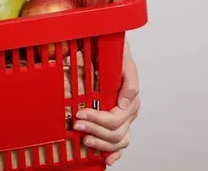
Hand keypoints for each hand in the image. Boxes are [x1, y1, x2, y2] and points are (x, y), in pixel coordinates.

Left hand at [74, 42, 139, 165]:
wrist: (111, 48)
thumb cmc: (117, 55)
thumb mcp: (123, 61)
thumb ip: (128, 81)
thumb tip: (125, 102)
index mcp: (130, 100)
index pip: (115, 118)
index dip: (97, 119)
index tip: (80, 113)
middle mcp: (128, 112)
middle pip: (115, 133)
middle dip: (94, 130)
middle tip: (76, 125)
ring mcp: (124, 120)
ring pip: (118, 141)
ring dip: (100, 143)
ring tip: (84, 139)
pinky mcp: (117, 123)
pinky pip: (119, 144)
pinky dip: (113, 154)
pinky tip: (105, 159)